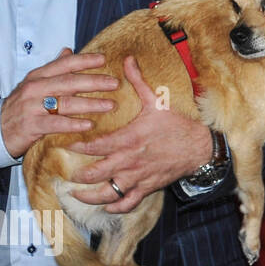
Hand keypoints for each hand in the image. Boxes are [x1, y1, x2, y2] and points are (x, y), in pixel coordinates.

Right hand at [0, 48, 118, 158]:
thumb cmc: (19, 106)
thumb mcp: (32, 84)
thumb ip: (52, 69)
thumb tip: (69, 51)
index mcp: (37, 76)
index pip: (63, 64)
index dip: (84, 60)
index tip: (104, 59)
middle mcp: (34, 88)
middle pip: (68, 82)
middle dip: (94, 82)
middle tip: (115, 83)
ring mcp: (32, 107)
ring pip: (65, 103)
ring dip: (90, 104)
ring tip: (110, 105)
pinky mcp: (31, 125)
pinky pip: (56, 124)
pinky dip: (73, 124)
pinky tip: (89, 124)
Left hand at [67, 56, 212, 212]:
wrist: (201, 147)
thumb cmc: (177, 124)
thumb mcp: (157, 100)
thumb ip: (137, 81)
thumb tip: (127, 58)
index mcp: (129, 139)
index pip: (96, 145)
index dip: (77, 147)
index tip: (62, 144)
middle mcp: (130, 161)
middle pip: (96, 172)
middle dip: (78, 175)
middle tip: (63, 173)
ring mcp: (138, 177)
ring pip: (109, 192)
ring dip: (91, 196)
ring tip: (75, 194)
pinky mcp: (148, 187)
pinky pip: (129, 202)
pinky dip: (116, 207)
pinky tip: (105, 206)